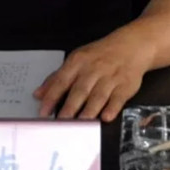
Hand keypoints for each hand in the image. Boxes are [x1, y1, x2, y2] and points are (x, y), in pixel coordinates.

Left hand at [33, 32, 152, 121]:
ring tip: (80, 123)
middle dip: (70, 107)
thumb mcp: (76, 60)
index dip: (52, 96)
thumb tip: (38, 94)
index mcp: (78, 62)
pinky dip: (112, 108)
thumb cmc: (99, 55)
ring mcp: (110, 77)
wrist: (130, 46)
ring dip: (89, 110)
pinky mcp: (125, 86)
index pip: (62, 80)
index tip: (43, 111)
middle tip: (61, 122)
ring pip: (98, 96)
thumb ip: (57, 78)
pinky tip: (105, 117)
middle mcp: (93, 69)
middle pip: (80, 90)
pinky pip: (118, 98)